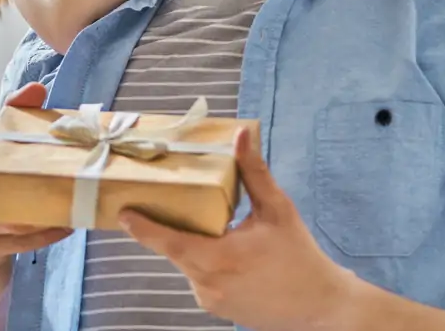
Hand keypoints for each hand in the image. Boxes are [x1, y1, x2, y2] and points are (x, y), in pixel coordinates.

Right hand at [0, 82, 71, 271]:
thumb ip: (14, 119)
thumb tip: (38, 87)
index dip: (18, 138)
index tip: (51, 136)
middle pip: (4, 184)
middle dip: (39, 179)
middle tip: (73, 170)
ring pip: (15, 217)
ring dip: (48, 211)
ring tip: (78, 200)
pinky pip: (21, 242)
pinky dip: (47, 235)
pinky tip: (69, 226)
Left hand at [120, 127, 359, 330]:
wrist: (321, 308)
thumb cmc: (300, 256)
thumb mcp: (277, 210)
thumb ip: (254, 173)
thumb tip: (241, 136)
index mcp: (218, 257)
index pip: (169, 241)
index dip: (143, 228)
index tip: (122, 213)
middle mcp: (207, 283)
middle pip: (176, 249)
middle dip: (169, 227)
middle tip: (162, 203)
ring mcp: (211, 299)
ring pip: (189, 264)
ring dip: (192, 244)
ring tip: (212, 226)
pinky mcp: (218, 308)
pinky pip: (201, 278)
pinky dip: (205, 261)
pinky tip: (226, 250)